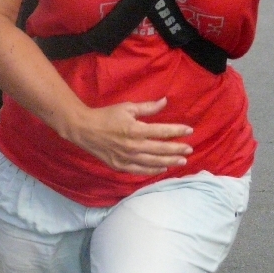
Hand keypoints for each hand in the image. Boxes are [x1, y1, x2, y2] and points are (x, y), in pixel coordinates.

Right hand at [64, 97, 193, 174]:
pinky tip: (162, 168)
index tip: (189, 131)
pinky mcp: (119, 166)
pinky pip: (139, 171)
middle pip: (161, 149)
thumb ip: (147, 107)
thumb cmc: (106, 116)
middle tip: (189, 150)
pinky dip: (152, 171)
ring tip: (181, 161)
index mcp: (135, 130)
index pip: (162, 132)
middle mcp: (133, 146)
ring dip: (169, 162)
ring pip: (153, 163)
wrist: (84, 129)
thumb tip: (165, 102)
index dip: (177, 131)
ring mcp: (126, 158)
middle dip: (177, 150)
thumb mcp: (127, 108)